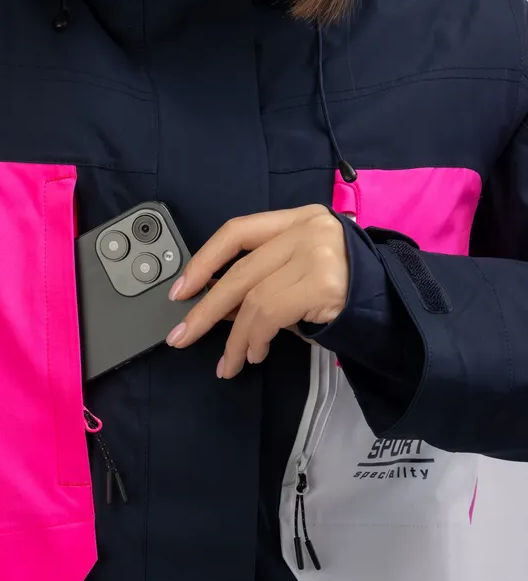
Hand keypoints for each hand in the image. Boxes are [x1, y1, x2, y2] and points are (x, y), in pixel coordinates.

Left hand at [166, 204, 349, 376]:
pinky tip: (253, 355)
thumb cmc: (348, 292)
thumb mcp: (301, 274)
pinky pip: (269, 315)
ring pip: (252, 299)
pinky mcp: (322, 283)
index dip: (203, 261)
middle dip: (205, 309)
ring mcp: (317, 253)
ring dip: (233, 338)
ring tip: (228, 362)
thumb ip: (261, 281)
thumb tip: (212, 306)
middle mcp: (308, 229)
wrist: (400, 306)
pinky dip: (254, 340)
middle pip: (240, 271)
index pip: (238, 231)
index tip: (181, 290)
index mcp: (300, 218)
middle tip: (181, 335)